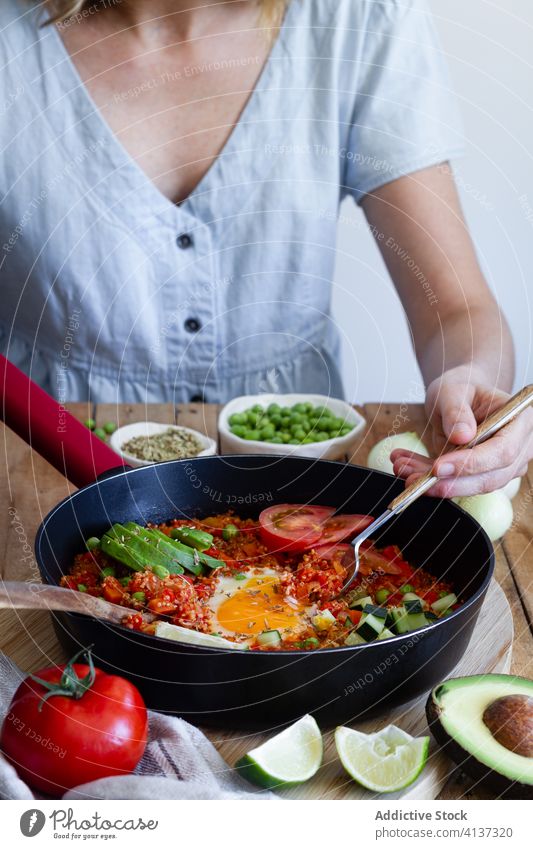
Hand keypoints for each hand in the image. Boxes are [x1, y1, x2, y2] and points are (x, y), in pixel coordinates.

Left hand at [390, 366, 532, 497]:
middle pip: (491, 476)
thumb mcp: (452, 390)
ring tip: (402, 468)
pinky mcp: (482, 475)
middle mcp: (520, 446)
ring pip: (472, 485)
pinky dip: (429, 479)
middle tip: (415, 478)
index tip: (438, 467)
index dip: (471, 464)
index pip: (502, 451)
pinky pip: (457, 483)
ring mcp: (504, 465)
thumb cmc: (462, 388)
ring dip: (434, 483)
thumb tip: (462, 436)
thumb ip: (456, 410)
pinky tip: (407, 467)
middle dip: (451, 482)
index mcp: (521, 420)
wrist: (460, 396)